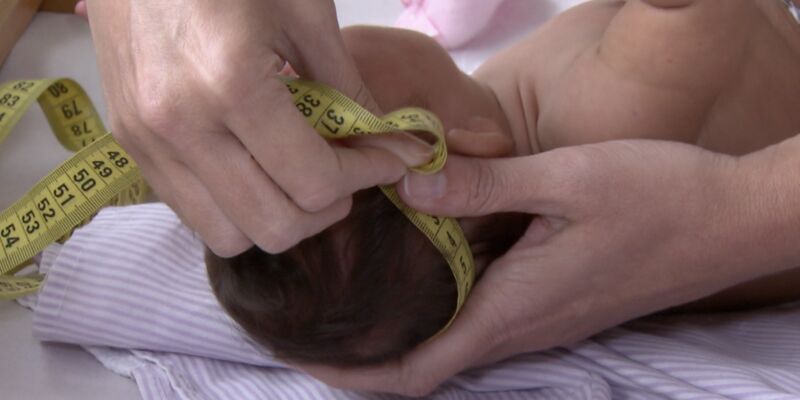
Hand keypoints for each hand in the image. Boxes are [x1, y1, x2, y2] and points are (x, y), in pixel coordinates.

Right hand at [82, 0, 431, 255]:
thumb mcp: (303, 11)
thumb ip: (347, 85)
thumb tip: (389, 138)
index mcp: (230, 86)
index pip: (313, 181)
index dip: (367, 175)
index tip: (390, 155)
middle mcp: (180, 128)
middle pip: (273, 227)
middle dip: (327, 208)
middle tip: (349, 171)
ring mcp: (146, 141)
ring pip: (228, 235)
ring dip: (279, 217)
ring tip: (303, 175)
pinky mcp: (130, 143)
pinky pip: (191, 210)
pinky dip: (236, 206)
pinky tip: (259, 166)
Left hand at [300, 139, 770, 395]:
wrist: (730, 220)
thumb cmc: (658, 199)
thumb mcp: (567, 180)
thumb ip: (484, 185)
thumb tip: (407, 183)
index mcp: (513, 309)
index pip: (418, 371)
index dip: (355, 376)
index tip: (302, 357)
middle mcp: (522, 328)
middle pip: (427, 364)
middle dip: (366, 353)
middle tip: (311, 316)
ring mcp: (542, 319)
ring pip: (454, 340)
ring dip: (402, 328)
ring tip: (352, 293)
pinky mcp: (558, 302)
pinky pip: (485, 318)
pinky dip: (442, 305)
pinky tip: (427, 265)